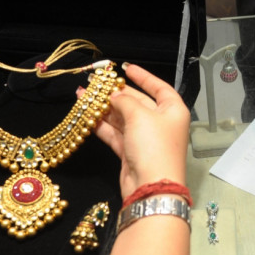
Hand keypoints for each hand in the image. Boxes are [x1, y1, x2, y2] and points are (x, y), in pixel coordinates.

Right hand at [91, 63, 189, 198]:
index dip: (144, 77)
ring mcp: (145, 139)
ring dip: (104, 109)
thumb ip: (124, 101)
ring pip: (123, 118)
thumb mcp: (139, 116)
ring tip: (82, 96)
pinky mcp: (131, 152)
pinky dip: (101, 125)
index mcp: (172, 110)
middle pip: (137, 102)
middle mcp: (160, 123)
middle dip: (116, 94)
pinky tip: (85, 116)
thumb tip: (113, 95)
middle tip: (95, 84)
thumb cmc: (153, 145)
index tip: (127, 68)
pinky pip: (115, 134)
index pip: (159, 87)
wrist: (151, 186)